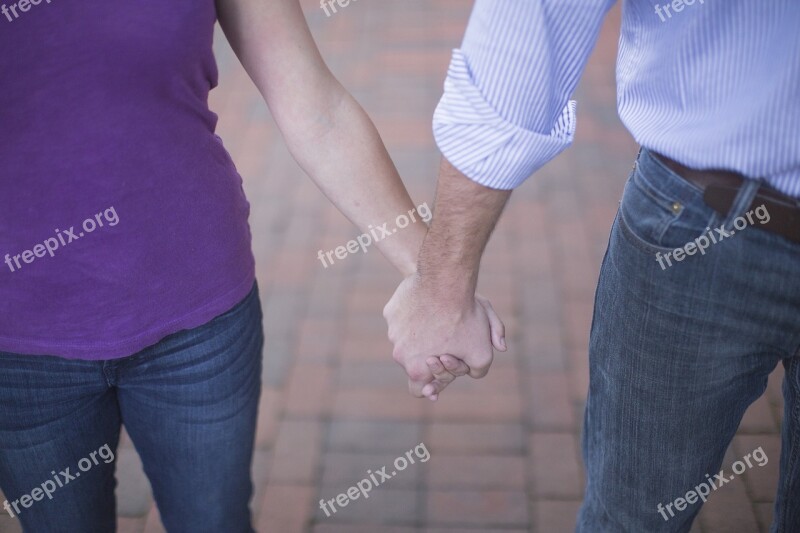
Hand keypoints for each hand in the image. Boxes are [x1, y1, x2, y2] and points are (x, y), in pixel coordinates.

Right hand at [383, 273, 506, 399]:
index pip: (419, 390)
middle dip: (430, 355)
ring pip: (408, 338)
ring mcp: (392, 331)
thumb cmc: (463, 319)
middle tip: (448, 340)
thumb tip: (475, 371)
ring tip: (441, 319)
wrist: (444, 281)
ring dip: (421, 334)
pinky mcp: (391, 312)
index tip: (444, 372)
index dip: (433, 385)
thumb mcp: (483, 352)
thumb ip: (479, 369)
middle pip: (415, 362)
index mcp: (416, 369)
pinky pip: (402, 318)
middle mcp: (399, 353)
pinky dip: (414, 314)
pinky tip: (430, 304)